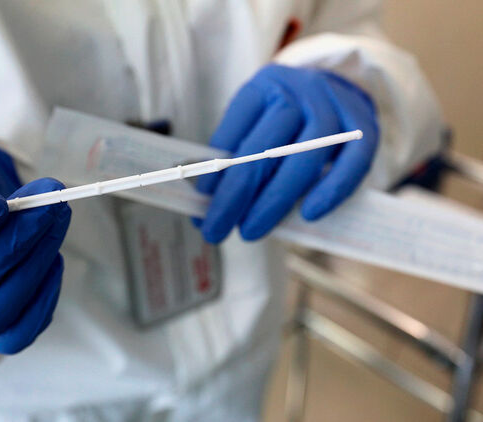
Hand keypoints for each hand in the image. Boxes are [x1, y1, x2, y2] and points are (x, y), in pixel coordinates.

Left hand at [196, 64, 378, 242]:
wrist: (342, 87)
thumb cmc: (287, 118)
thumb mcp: (257, 121)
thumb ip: (235, 153)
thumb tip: (206, 201)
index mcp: (263, 87)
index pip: (234, 131)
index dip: (214, 171)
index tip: (200, 204)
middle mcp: (298, 90)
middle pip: (264, 147)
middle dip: (236, 195)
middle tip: (217, 230)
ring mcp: (334, 106)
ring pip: (305, 156)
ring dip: (275, 200)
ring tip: (251, 231)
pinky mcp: (364, 127)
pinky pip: (352, 162)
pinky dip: (331, 191)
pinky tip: (308, 216)